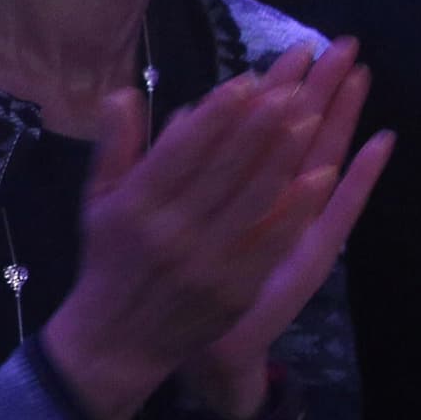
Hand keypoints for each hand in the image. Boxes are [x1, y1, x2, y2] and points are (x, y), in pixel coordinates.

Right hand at [37, 43, 364, 419]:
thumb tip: (124, 93)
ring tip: (313, 116)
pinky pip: (273, 240)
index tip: (246, 80)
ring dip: (286, 155)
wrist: (118, 339)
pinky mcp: (234, 289)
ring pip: (253, 198)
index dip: (217, 113)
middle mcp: (170, 231)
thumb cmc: (110, 260)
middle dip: (261, 123)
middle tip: (293, 86)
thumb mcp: (97, 200)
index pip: (182, 147)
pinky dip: (298, 205)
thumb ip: (113, 146)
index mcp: (135, 205)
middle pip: (224, 167)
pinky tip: (322, 176)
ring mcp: (206, 262)